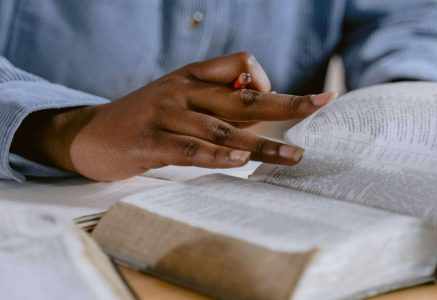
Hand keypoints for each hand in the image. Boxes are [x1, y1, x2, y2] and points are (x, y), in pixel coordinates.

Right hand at [12, 52, 331, 180]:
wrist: (90, 134)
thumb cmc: (145, 119)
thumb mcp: (180, 99)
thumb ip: (218, 103)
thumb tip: (262, 108)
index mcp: (192, 76)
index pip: (241, 63)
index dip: (264, 80)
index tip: (271, 102)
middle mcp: (182, 90)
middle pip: (243, 95)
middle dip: (286, 103)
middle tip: (321, 104)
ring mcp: (164, 114)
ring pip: (222, 127)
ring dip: (262, 144)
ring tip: (294, 156)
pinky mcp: (148, 142)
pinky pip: (188, 148)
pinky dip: (216, 154)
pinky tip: (240, 160)